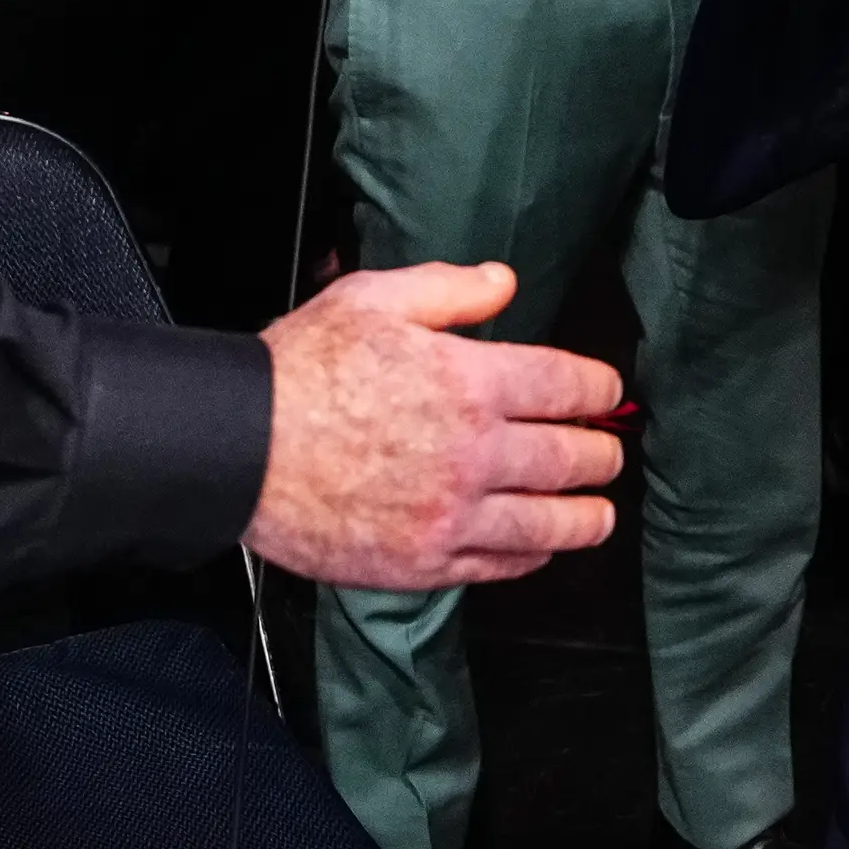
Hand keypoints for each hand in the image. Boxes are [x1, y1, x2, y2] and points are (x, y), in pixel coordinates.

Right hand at [245, 264, 623, 587]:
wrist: (240, 449)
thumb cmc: (300, 372)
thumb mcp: (373, 298)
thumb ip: (449, 289)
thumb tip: (504, 283)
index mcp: (469, 381)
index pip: (566, 385)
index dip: (597, 387)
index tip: (605, 391)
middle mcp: (473, 452)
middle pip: (570, 457)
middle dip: (601, 454)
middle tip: (608, 454)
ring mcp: (452, 513)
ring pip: (548, 523)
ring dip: (586, 518)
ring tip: (600, 514)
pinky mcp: (425, 561)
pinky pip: (499, 565)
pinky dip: (530, 557)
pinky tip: (538, 548)